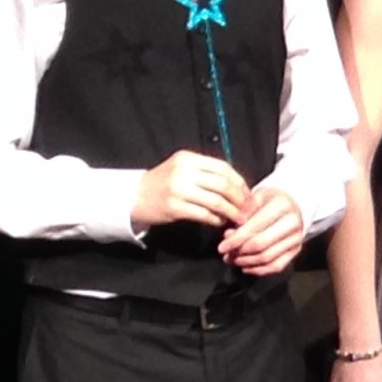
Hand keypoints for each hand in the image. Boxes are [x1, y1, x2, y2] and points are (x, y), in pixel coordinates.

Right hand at [132, 150, 248, 230]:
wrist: (133, 196)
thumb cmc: (163, 184)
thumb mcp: (182, 169)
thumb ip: (206, 173)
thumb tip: (239, 187)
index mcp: (188, 159)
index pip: (223, 167)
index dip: (240, 182)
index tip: (248, 194)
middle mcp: (183, 171)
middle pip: (223, 184)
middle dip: (240, 199)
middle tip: (248, 209)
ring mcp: (178, 189)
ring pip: (216, 201)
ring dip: (232, 212)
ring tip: (239, 219)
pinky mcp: (174, 208)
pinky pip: (204, 214)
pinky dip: (216, 220)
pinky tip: (220, 222)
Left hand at [221, 185, 303, 275]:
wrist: (292, 204)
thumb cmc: (268, 201)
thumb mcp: (255, 198)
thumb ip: (242, 214)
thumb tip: (229, 234)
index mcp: (281, 206)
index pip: (255, 228)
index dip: (236, 240)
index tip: (221, 247)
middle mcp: (292, 223)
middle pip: (261, 245)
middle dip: (240, 253)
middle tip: (226, 256)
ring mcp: (296, 238)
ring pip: (268, 258)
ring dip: (247, 262)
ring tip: (233, 260)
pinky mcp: (296, 250)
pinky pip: (277, 266)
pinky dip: (259, 270)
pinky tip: (246, 267)